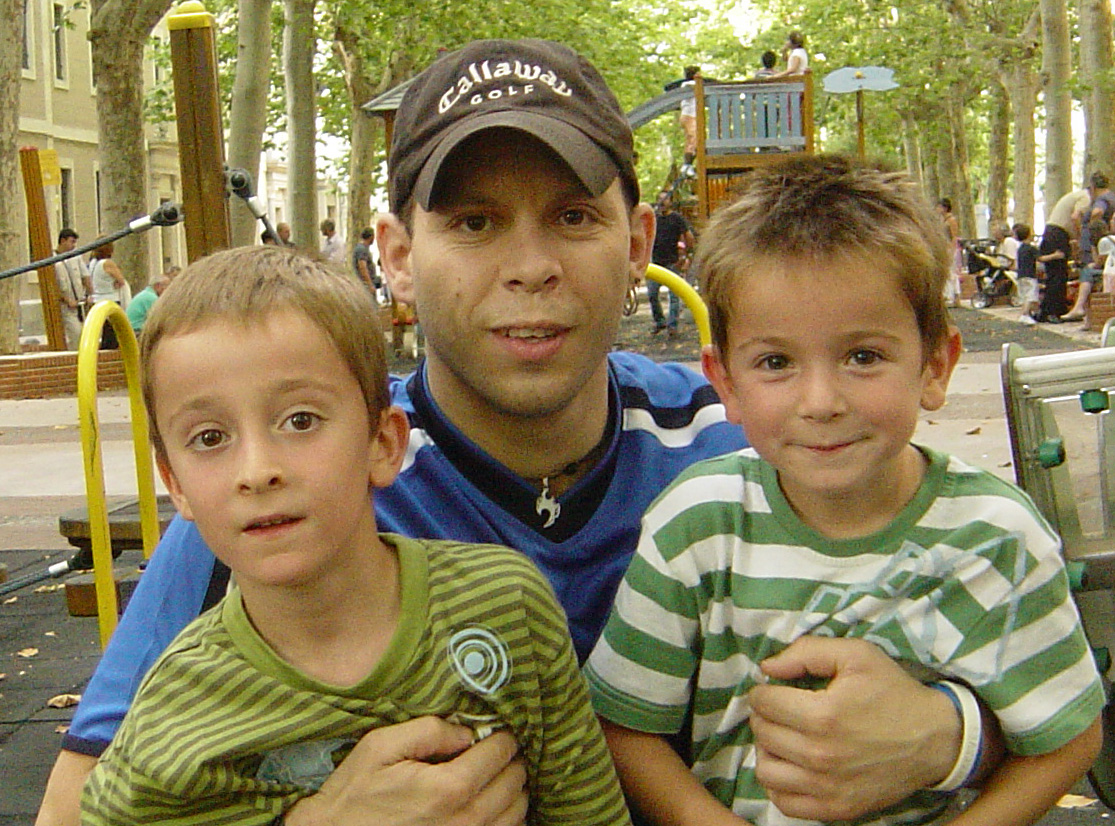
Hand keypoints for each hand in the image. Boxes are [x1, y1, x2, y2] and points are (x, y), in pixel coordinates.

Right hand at [285, 716, 527, 825]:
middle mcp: (465, 819)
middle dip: (510, 760)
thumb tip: (467, 732)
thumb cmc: (356, 792)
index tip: (493, 732)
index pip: (500, 753)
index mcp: (448, 788)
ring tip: (493, 775)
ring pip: (517, 810)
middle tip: (494, 750)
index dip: (501, 736)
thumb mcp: (382, 746)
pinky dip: (506, 815)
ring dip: (512, 788)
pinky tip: (487, 803)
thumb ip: (430, 730)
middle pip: (515, 781)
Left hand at [748, 637, 959, 821]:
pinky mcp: (837, 809)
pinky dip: (780, 785)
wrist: (936, 740)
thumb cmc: (894, 692)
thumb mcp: (856, 654)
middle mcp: (820, 755)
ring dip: (767, 750)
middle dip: (765, 716)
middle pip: (763, 733)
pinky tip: (792, 766)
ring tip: (783, 737)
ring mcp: (828, 787)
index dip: (764, 691)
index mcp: (823, 715)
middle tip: (780, 709)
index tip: (774, 690)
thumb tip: (768, 668)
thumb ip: (807, 652)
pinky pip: (785, 803)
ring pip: (766, 770)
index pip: (763, 703)